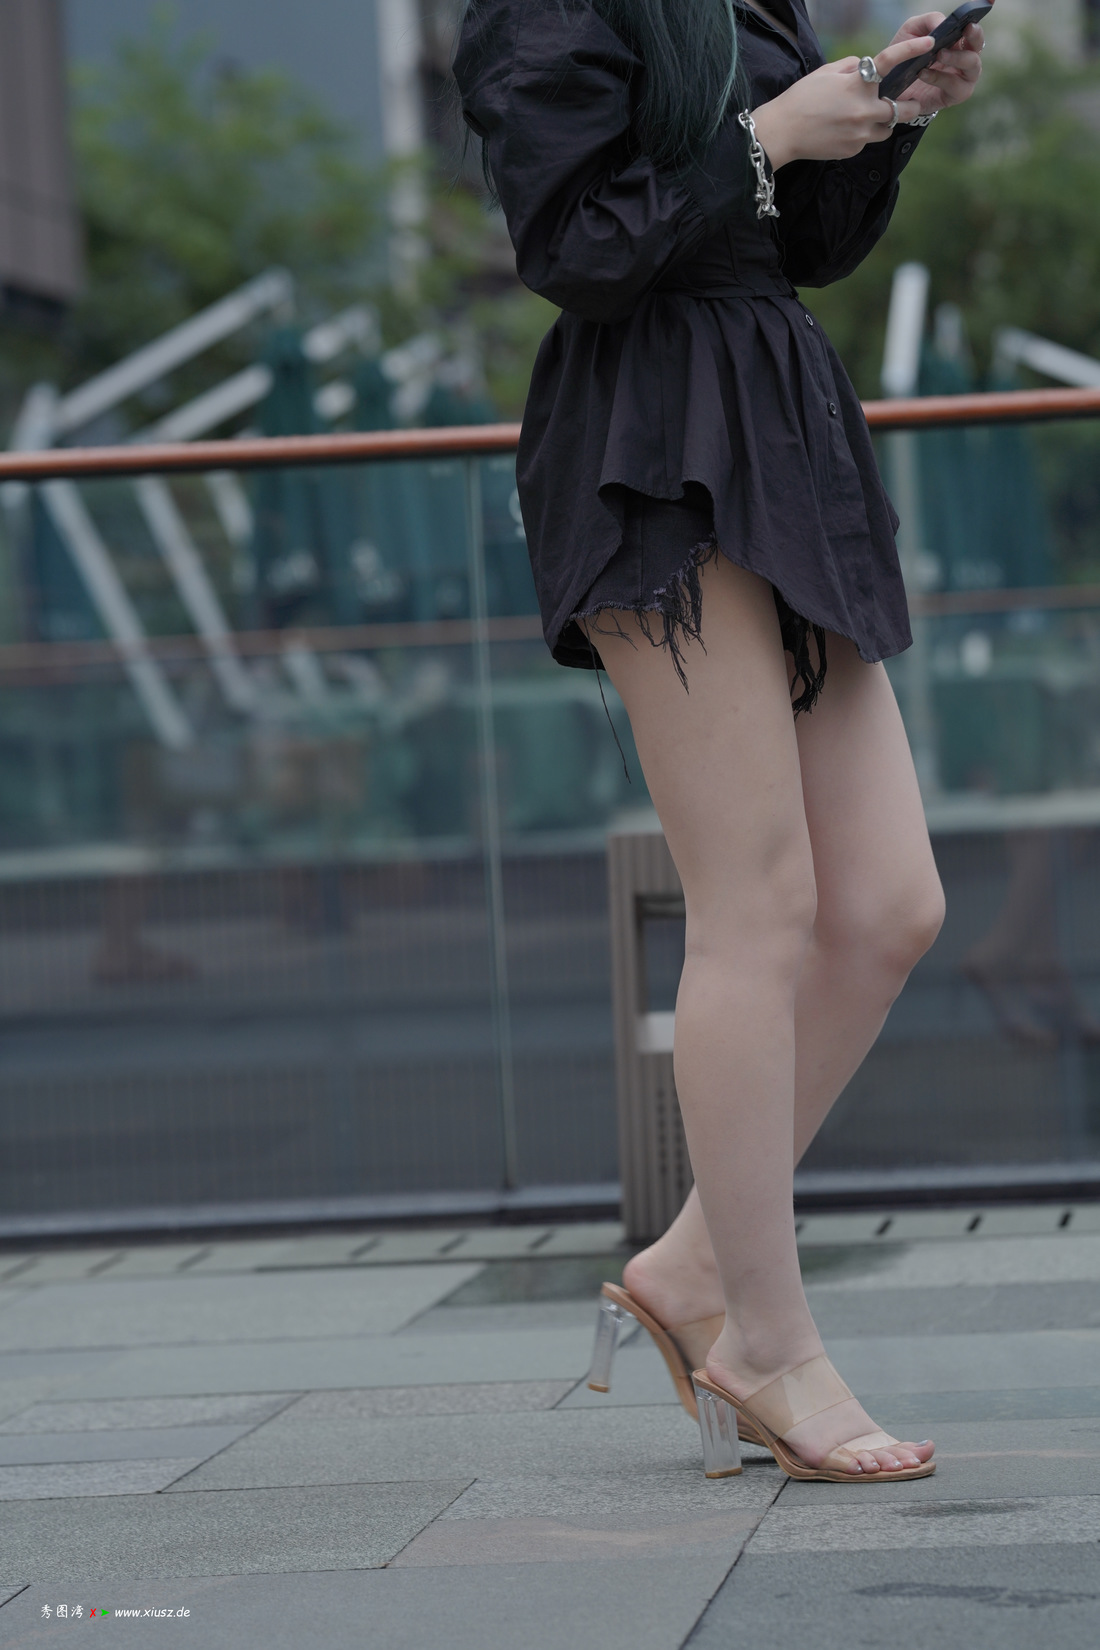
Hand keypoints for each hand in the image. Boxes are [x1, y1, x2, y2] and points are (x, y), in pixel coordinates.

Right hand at [751, 35, 932, 170]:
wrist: (783, 132)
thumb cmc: (801, 98)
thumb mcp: (826, 72)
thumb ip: (852, 67)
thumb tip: (866, 67)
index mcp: (857, 84)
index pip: (890, 61)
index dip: (912, 49)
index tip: (929, 43)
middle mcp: (864, 110)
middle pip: (902, 110)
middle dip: (910, 106)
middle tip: (910, 103)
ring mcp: (861, 134)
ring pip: (887, 129)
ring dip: (885, 122)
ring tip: (869, 118)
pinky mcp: (854, 150)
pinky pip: (867, 141)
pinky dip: (863, 134)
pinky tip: (844, 130)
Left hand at [890, 11, 984, 115]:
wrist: (892, 86)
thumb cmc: (908, 53)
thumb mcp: (913, 30)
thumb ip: (929, 21)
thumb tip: (943, 22)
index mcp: (960, 42)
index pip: (974, 32)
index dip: (976, 27)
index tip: (970, 23)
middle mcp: (966, 60)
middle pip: (978, 47)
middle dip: (973, 38)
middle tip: (963, 31)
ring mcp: (963, 79)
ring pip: (972, 66)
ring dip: (956, 58)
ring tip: (939, 54)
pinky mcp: (953, 96)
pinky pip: (953, 85)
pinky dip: (939, 78)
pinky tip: (923, 73)